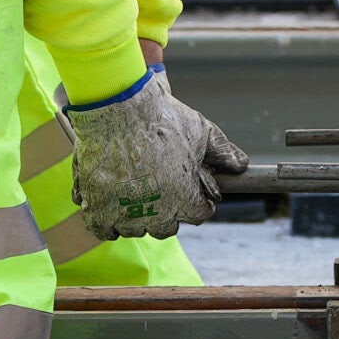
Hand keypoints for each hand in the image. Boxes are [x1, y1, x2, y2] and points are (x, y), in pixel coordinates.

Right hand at [65, 68, 247, 240]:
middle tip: (163, 193)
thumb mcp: (202, 132)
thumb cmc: (163, 119)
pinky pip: (104, 229)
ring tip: (136, 196)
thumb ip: (223, 152)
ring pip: (135, 229)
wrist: (118, 108)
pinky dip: (108, 223)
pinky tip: (113, 210)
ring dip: (137, 217)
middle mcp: (156, 213)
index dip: (198, 203)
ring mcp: (125, 213)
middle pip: (166, 228)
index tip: (193, 193)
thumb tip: (241, 165)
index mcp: (184, 199)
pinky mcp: (97, 207)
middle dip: (168, 212)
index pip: (198, 215)